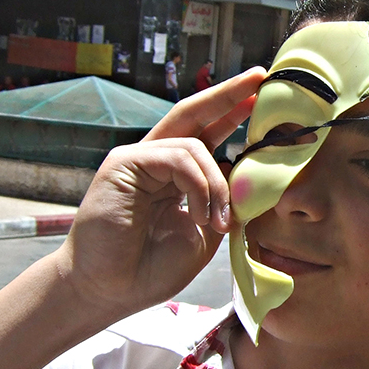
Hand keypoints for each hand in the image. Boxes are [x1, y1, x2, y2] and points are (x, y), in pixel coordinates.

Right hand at [57, 68, 265, 322]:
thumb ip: (224, 205)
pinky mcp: (124, 164)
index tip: (260, 95)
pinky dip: (198, 186)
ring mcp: (137, 159)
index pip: (206, 134)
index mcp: (174, 176)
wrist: (108, 291)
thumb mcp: (203, 235)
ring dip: (217, 185)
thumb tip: (250, 181)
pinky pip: (176, 158)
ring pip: (194, 146)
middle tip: (260, 77)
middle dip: (228, 95)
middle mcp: (155, 160)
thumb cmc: (149, 269)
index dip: (231, 114)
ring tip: (216, 222)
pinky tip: (200, 216)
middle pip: (194, 113)